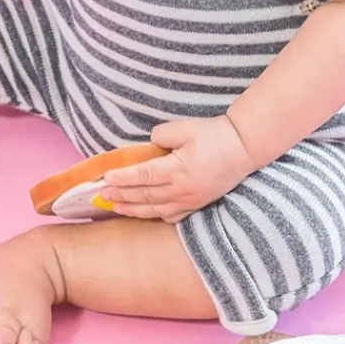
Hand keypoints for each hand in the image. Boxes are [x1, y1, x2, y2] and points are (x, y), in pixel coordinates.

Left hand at [99, 117, 254, 222]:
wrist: (244, 149)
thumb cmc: (214, 135)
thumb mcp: (185, 128)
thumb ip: (161, 136)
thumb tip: (148, 146)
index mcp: (177, 170)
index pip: (143, 176)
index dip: (122, 178)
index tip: (105, 178)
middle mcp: (182, 190)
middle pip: (145, 195)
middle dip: (121, 195)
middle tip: (100, 195)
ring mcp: (190, 200)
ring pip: (155, 209)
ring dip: (133, 208)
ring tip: (114, 206)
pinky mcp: (198, 204)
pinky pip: (172, 216)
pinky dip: (154, 215)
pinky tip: (144, 213)